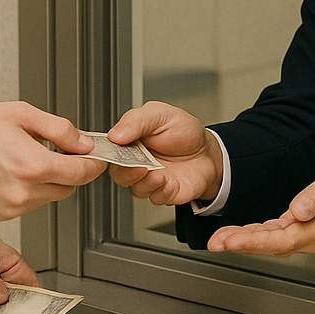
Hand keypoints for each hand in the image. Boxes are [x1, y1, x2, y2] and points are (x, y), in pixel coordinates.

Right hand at [0, 101, 106, 219]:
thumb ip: (58, 129)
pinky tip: (15, 169)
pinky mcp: (3, 214)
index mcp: (32, 165)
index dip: (94, 163)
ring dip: (51, 179)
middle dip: (71, 169)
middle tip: (61, 150)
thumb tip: (83, 141)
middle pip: (69, 186)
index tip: (97, 156)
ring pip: (51, 195)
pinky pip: (32, 202)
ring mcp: (13, 206)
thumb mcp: (20, 114)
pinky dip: (32, 188)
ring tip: (29, 155)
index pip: (81, 173)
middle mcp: (24, 191)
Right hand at [106, 101, 222, 205]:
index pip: (109, 149)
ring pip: (135, 188)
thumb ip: (136, 121)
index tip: (112, 153)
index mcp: (130, 141)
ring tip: (159, 174)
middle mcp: (136, 162)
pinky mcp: (163, 192)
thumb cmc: (184, 131)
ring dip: (146, 183)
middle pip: (118, 173)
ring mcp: (149, 179)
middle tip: (138, 166)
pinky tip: (172, 182)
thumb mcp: (160, 114)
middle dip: (126, 172)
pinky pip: (156, 198)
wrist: (209, 151)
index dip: (105, 154)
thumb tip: (114, 134)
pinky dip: (163, 192)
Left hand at [206, 154, 314, 255]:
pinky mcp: (296, 227)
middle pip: (271, 246)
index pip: (283, 240)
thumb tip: (299, 210)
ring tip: (217, 240)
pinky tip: (235, 233)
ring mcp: (302, 234)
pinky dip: (250, 234)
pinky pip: (269, 234)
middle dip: (241, 244)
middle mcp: (309, 236)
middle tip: (215, 243)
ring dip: (242, 241)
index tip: (233, 241)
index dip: (256, 242)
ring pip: (267, 242)